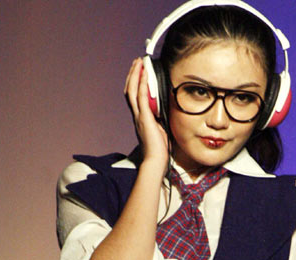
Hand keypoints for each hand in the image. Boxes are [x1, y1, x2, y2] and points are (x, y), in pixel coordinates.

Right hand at [124, 58, 168, 173]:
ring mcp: (139, 117)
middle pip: (130, 90)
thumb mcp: (161, 129)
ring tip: (139, 63)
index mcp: (140, 118)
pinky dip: (143, 85)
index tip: (139, 71)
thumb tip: (165, 109)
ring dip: (136, 75)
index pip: (134, 96)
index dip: (135, 82)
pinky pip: (142, 98)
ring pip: (133, 91)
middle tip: (137, 62)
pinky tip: (146, 75)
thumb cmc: (159, 149)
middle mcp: (137, 116)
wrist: (156, 161)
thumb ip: (160, 118)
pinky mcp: (145, 119)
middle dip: (133, 74)